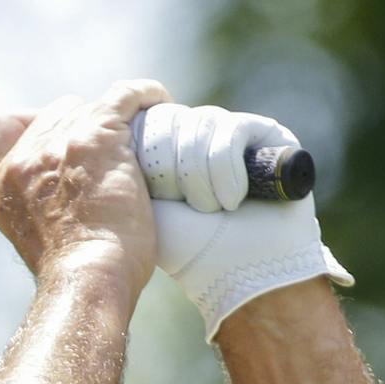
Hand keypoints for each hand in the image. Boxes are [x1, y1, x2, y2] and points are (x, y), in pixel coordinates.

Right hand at [0, 79, 169, 299]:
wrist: (85, 277)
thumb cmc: (74, 274)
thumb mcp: (34, 242)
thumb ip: (39, 210)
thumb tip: (68, 201)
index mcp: (4, 183)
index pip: (1, 128)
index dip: (31, 126)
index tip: (59, 142)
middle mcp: (26, 158)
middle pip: (56, 114)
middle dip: (83, 126)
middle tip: (113, 154)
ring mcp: (61, 142)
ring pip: (91, 107)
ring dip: (117, 118)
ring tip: (143, 137)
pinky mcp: (98, 136)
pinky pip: (124, 96)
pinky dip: (144, 96)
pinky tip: (160, 103)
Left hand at [145, 108, 353, 340]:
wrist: (235, 271)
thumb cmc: (185, 245)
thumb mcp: (140, 196)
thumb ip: (127, 154)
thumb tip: (117, 113)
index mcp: (165, 147)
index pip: (147, 118)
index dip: (150, 157)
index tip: (159, 197)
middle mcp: (198, 134)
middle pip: (171, 118)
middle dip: (172, 170)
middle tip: (186, 206)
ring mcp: (232, 132)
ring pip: (200, 123)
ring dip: (199, 177)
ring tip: (212, 209)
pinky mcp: (267, 134)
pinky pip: (232, 129)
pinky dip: (225, 168)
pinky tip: (232, 200)